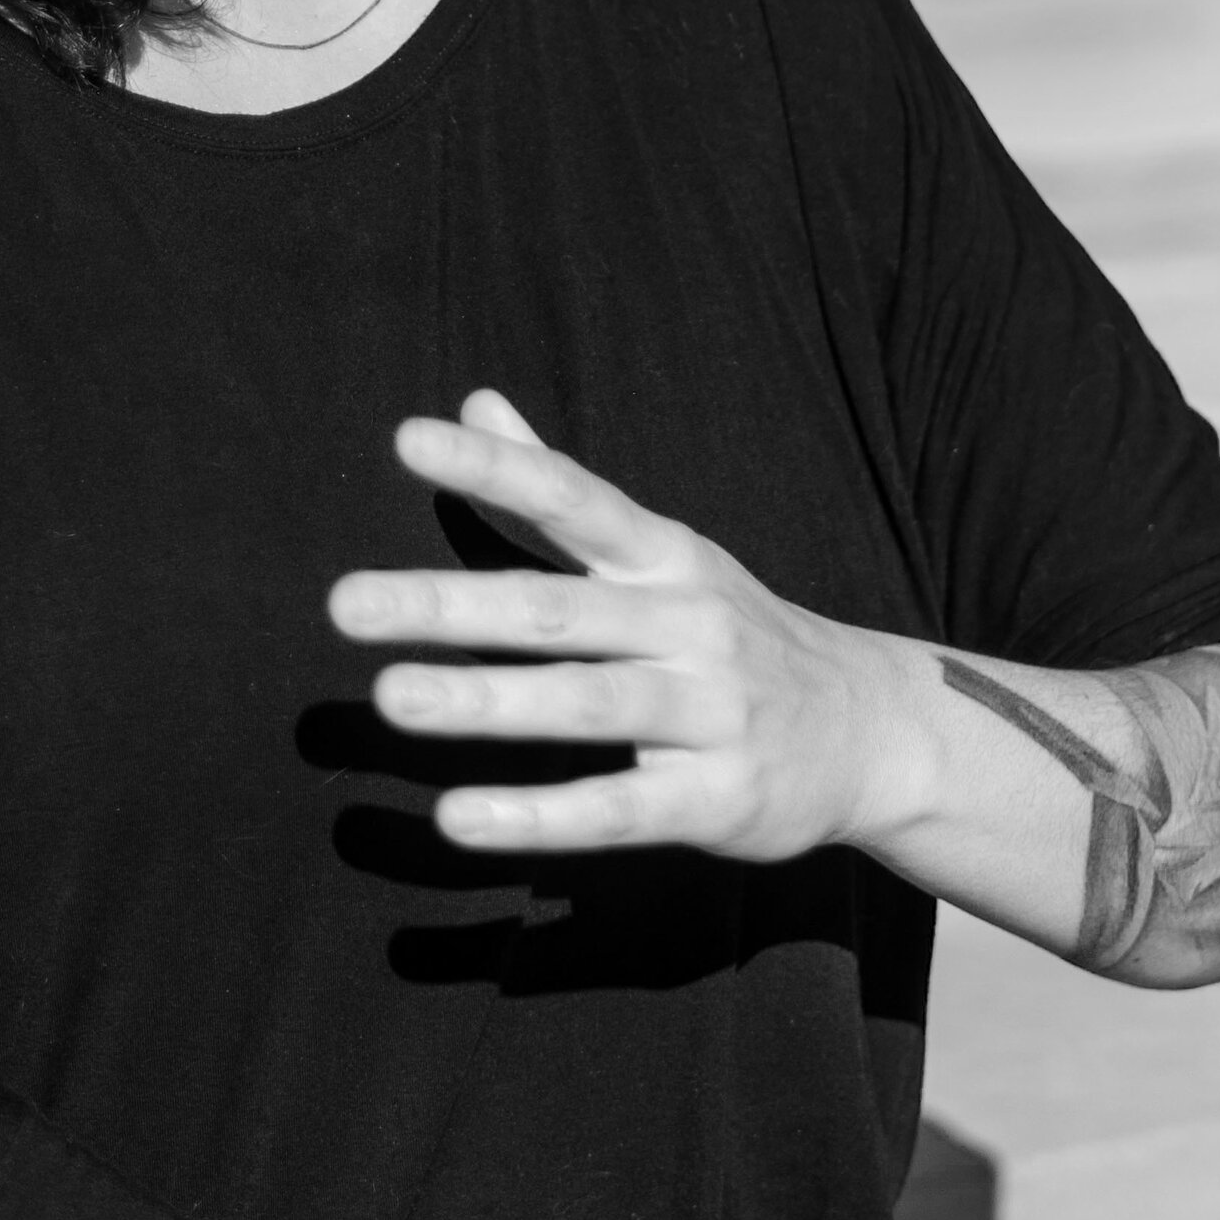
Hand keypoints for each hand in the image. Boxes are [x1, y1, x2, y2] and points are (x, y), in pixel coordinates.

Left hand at [329, 392, 904, 864]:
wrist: (873, 732)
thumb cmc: (731, 634)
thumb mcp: (661, 553)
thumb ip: (558, 491)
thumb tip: (475, 402)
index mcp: (665, 558)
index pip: (574, 498)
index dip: (495, 469)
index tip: (407, 440)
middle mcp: (688, 624)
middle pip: (557, 609)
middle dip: (450, 601)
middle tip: (346, 603)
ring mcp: (710, 713)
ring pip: (586, 703)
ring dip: (486, 699)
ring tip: (391, 697)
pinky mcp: (718, 801)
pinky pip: (619, 808)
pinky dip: (539, 815)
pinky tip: (459, 817)